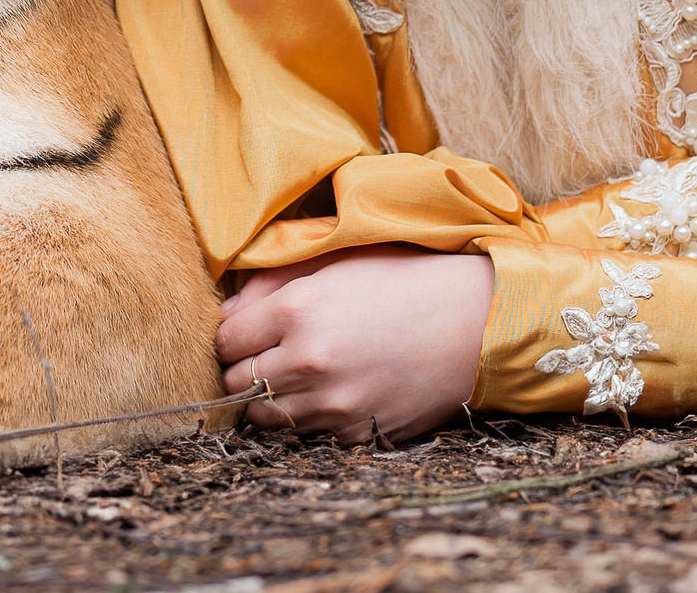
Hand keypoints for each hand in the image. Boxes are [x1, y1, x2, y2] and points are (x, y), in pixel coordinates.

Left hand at [215, 244, 493, 440]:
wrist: (471, 322)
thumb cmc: (401, 280)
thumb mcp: (332, 261)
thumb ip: (269, 284)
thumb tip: (226, 313)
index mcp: (297, 311)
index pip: (225, 342)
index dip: (231, 337)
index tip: (245, 333)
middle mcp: (308, 362)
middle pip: (236, 384)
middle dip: (243, 369)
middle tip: (265, 356)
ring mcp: (334, 403)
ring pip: (266, 417)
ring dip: (271, 399)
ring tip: (294, 377)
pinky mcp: (357, 432)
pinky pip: (308, 434)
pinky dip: (310, 418)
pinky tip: (331, 392)